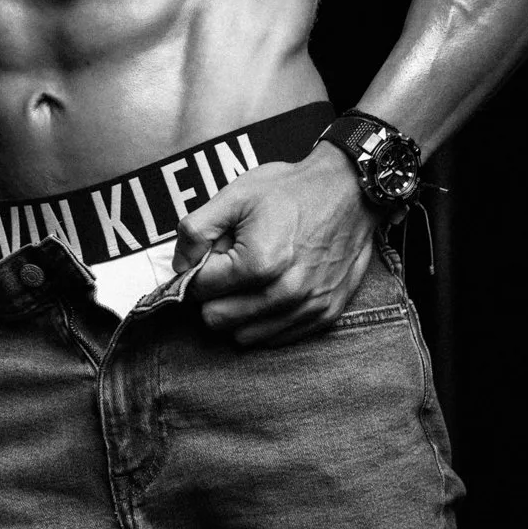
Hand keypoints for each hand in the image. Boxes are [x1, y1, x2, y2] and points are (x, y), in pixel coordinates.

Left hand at [171, 142, 379, 346]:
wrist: (348, 191)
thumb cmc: (290, 191)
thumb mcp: (235, 195)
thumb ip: (196, 230)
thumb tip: (179, 266)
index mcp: (258, 264)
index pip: (200, 290)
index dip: (196, 270)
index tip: (208, 256)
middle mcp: (284, 294)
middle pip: (217, 319)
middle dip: (213, 295)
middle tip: (227, 267)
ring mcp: (307, 308)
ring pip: (244, 336)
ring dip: (237, 311)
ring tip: (250, 278)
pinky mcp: (324, 316)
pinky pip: (276, 338)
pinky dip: (264, 320)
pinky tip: (269, 290)